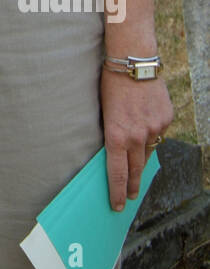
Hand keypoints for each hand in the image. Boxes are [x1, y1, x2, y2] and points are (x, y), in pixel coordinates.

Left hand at [101, 68, 171, 210]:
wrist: (134, 62)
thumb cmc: (111, 84)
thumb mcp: (103, 113)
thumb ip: (111, 135)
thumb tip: (114, 154)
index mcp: (116, 136)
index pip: (117, 173)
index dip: (117, 192)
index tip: (117, 205)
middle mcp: (136, 136)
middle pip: (135, 170)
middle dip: (131, 186)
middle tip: (129, 198)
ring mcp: (154, 129)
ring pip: (148, 153)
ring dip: (141, 163)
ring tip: (136, 174)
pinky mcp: (166, 119)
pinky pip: (158, 135)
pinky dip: (151, 137)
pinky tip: (145, 133)